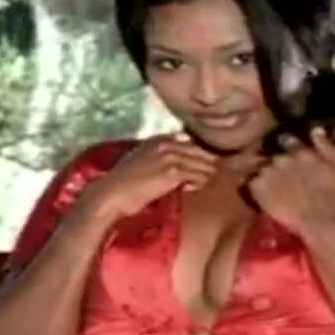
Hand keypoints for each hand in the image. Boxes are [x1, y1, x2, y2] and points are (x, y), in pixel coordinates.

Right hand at [78, 133, 218, 221]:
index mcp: (160, 139)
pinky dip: (200, 182)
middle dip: (212, 164)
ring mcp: (171, 156)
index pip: (192, 144)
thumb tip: (181, 171)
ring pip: (203, 164)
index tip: (211, 167)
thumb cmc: (123, 185)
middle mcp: (167, 143)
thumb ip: (161, 160)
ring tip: (214, 184)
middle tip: (224, 175)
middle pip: (202, 152)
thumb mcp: (142, 164)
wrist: (110, 195)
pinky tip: (193, 188)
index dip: (203, 157)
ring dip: (209, 175)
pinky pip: (198, 175)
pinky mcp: (173, 171)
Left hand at [247, 127, 334, 233]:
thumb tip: (315, 129)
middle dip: (278, 165)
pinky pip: (252, 183)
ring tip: (273, 189)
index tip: (290, 157)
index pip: (288, 141)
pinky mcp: (259, 189)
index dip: (288, 148)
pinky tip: (265, 197)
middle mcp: (283, 158)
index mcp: (302, 152)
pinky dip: (257, 188)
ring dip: (267, 176)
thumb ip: (327, 147)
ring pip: (263, 169)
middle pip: (275, 157)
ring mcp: (269, 173)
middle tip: (284, 179)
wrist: (321, 223)